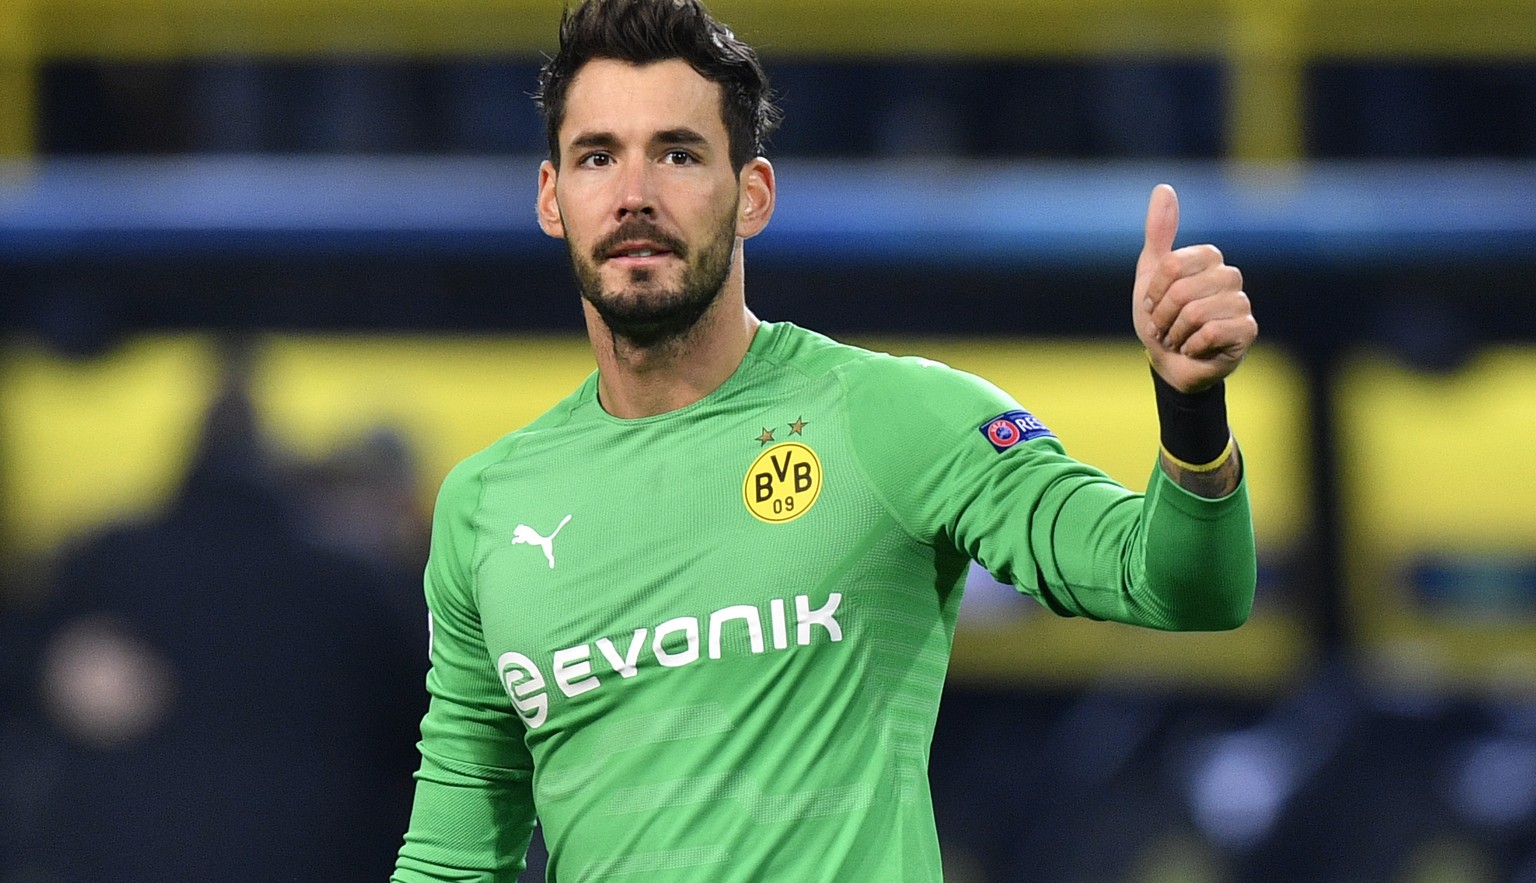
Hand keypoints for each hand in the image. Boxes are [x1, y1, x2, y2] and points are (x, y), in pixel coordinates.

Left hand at [1133, 184, 1256, 392]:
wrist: (1169, 364)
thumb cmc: (1161, 318)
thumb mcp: (1151, 274)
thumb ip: (1159, 233)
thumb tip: (1164, 187)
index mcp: (1209, 258)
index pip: (1170, 267)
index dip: (1153, 294)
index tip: (1152, 307)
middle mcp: (1230, 276)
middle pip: (1182, 291)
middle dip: (1162, 317)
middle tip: (1164, 328)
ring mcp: (1241, 303)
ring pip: (1195, 313)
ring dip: (1175, 334)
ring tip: (1178, 339)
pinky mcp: (1247, 331)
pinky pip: (1211, 332)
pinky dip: (1192, 347)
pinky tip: (1194, 350)